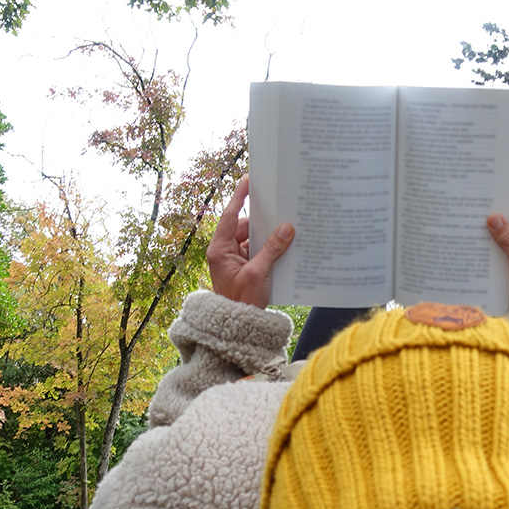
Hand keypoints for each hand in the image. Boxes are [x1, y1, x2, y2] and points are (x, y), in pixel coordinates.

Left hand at [206, 174, 294, 307]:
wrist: (236, 328)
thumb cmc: (240, 302)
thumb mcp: (258, 274)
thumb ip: (272, 249)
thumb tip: (287, 228)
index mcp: (220, 250)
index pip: (231, 216)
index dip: (240, 197)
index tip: (248, 180)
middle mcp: (225, 252)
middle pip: (246, 228)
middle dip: (263, 223)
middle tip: (281, 212)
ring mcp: (235, 261)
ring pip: (254, 241)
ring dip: (269, 239)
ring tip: (288, 232)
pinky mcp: (246, 270)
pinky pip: (259, 253)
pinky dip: (271, 251)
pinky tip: (286, 249)